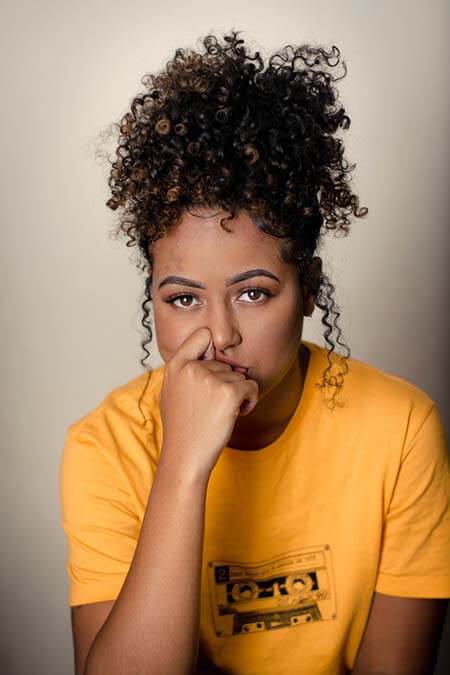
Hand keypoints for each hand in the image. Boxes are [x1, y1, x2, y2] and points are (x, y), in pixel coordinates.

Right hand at [158, 327, 258, 475]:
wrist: (185, 457)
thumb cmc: (181, 428)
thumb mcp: (171, 392)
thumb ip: (185, 370)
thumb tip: (207, 354)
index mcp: (176, 366)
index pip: (203, 335)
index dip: (213, 349)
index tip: (214, 365)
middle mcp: (193, 368)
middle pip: (225, 363)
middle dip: (226, 383)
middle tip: (214, 406)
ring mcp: (211, 379)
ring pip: (239, 376)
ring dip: (238, 394)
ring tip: (221, 413)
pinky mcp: (229, 392)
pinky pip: (252, 387)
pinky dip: (250, 401)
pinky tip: (237, 414)